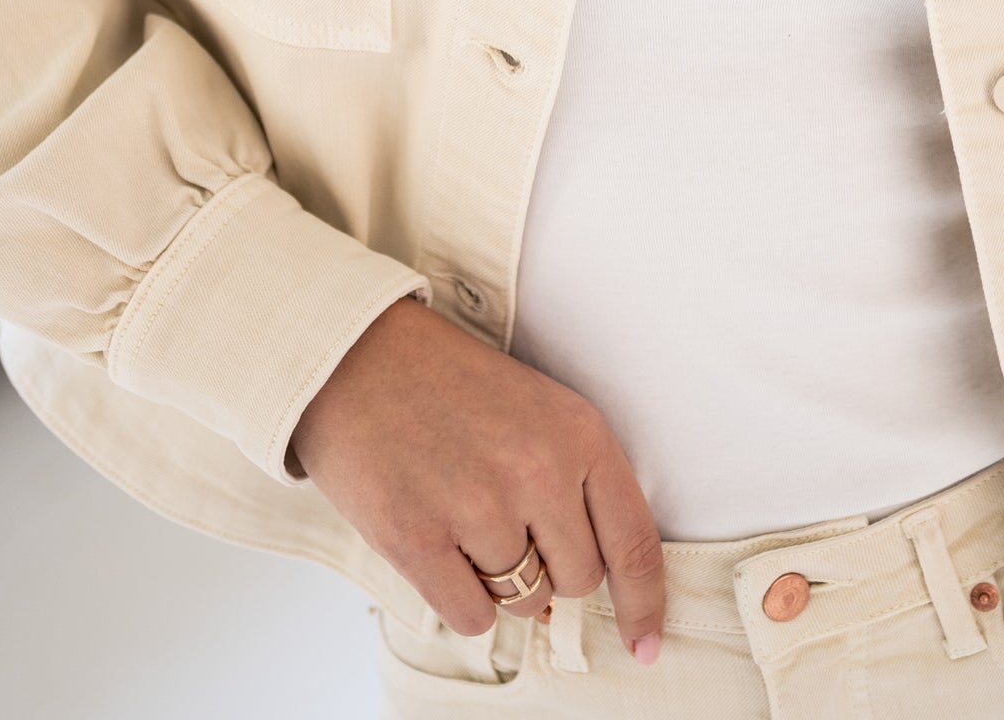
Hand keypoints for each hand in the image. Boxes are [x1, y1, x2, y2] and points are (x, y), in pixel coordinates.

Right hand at [288, 295, 666, 660]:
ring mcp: (478, 506)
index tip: (645, 646)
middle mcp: (538, 470)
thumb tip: (565, 592)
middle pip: (579, 579)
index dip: (645, 605)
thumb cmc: (451, 385)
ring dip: (499, 576)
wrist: (358, 356)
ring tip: (463, 511)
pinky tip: (439, 540)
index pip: (634, 543)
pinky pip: (473, 617)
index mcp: (579, 432)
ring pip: (525, 600)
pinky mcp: (418, 539)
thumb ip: (572, 488)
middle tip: (506, 515)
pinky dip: (461, 597)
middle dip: (551, 566)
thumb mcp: (537, 410)